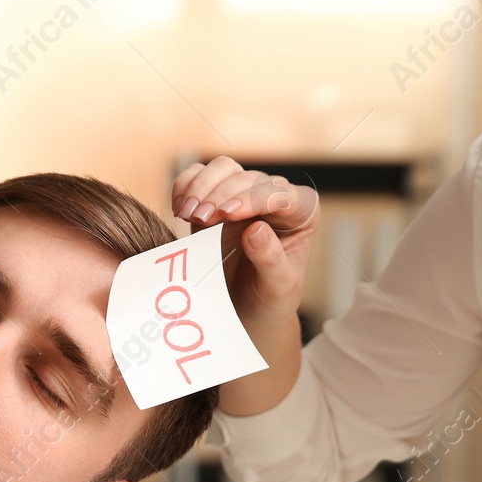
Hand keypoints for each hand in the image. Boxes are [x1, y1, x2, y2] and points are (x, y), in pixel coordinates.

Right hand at [170, 157, 319, 343]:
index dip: (254, 198)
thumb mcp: (278, 288)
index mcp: (301, 215)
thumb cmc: (269, 300)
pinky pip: (199, 177)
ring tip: (187, 213)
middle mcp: (274, 198)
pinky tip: (179, 207)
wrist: (243, 312)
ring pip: (224, 168)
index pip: (282, 194)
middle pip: (248, 178)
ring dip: (201, 186)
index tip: (227, 214)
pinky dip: (185, 185)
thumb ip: (271, 260)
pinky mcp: (215, 200)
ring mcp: (243, 196)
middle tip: (200, 219)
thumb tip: (256, 229)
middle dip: (222, 194)